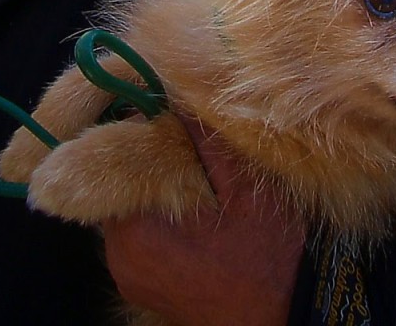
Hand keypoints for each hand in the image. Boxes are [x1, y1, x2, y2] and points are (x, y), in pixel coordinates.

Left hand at [102, 117, 303, 325]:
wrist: (281, 322)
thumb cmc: (266, 261)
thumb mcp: (246, 191)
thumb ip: (208, 142)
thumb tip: (183, 92)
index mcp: (136, 232)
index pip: (114, 161)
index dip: (140, 130)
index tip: (170, 118)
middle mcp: (120, 257)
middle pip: (119, 183)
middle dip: (148, 158)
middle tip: (185, 144)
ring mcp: (128, 275)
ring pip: (130, 207)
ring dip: (155, 187)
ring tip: (194, 177)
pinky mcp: (142, 286)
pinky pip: (139, 233)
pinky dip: (159, 215)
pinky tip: (193, 209)